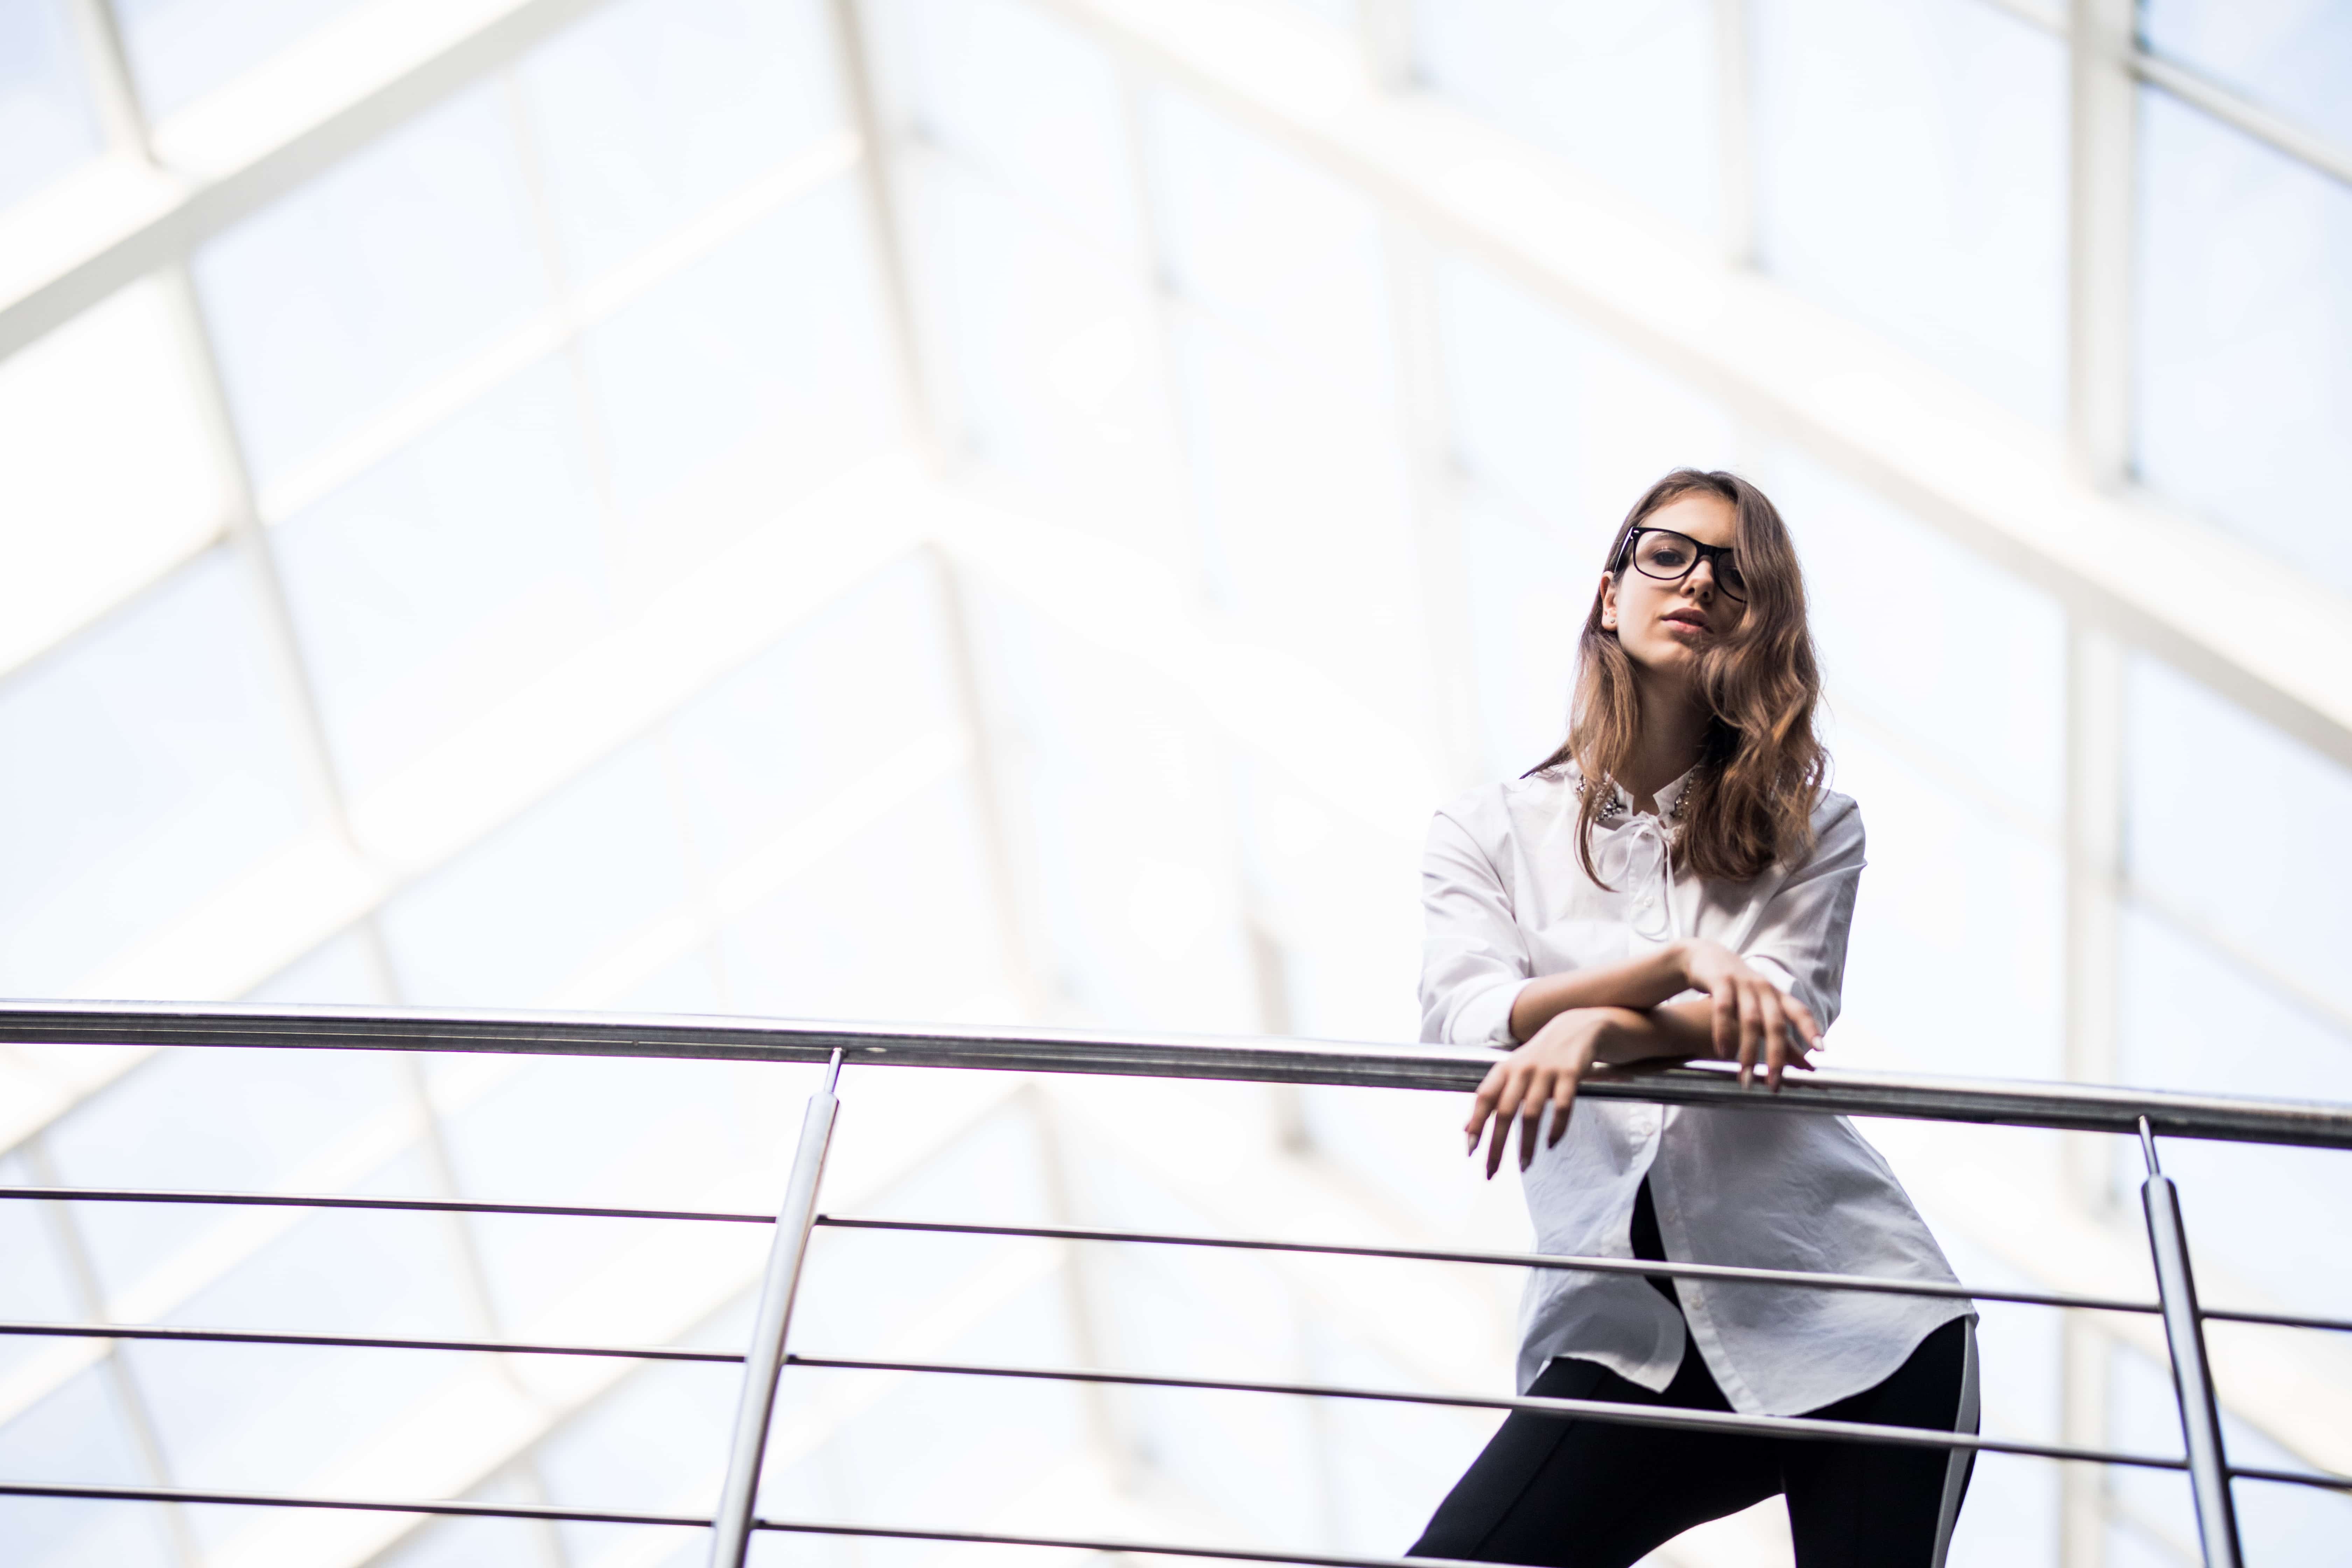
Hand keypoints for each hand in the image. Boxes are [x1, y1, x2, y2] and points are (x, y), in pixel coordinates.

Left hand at [1464, 1009, 1624, 1178]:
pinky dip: (1557, 1128)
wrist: (1576, 1027)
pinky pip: (1562, 1106)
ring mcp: (1546, 1071)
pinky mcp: (1570, 1073)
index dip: (1475, 1124)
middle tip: (1491, 1172)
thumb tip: (1464, 1129)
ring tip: (1524, 1166)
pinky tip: (1551, 1144)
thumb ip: (1490, 1098)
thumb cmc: (1539, 1056)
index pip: (1483, 1098)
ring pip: (1532, 1114)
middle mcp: (1522, 1070)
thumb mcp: (1511, 1072)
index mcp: (1504, 1069)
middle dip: (1496, 1145)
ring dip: (1526, 1144)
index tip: (1470, 1151)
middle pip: (1504, 1112)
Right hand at [1676, 939, 1822, 1090]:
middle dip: (1776, 1056)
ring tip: (1745, 1078)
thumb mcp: (1762, 1009)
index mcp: (1777, 996)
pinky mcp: (1720, 981)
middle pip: (1776, 1023)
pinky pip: (1724, 1009)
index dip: (1811, 1029)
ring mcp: (1742, 984)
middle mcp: (1764, 989)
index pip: (1800, 1012)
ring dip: (1748, 1052)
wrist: (1704, 957)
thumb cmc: (1738, 989)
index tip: (1820, 1051)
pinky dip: (1724, 1032)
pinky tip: (1723, 1053)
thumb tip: (1808, 1067)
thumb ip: (1783, 1036)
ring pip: (1751, 1021)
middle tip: (1774, 1084)